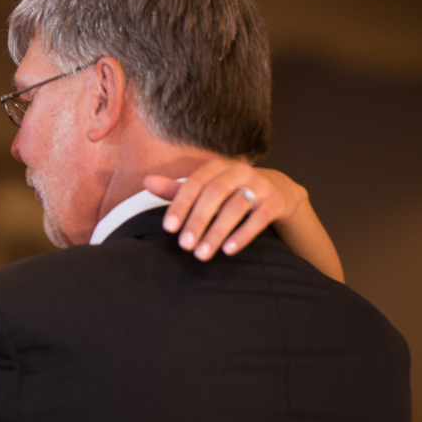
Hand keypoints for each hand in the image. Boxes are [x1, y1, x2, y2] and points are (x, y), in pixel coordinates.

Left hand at [144, 160, 307, 260]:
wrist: (274, 191)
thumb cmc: (227, 193)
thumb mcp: (202, 189)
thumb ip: (175, 189)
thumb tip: (146, 181)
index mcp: (216, 167)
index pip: (194, 184)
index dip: (180, 206)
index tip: (168, 228)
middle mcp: (238, 171)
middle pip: (214, 195)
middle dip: (197, 221)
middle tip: (184, 246)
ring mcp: (259, 185)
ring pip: (236, 207)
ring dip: (217, 232)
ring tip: (202, 254)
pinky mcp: (275, 201)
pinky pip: (259, 218)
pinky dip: (243, 235)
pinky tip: (228, 250)